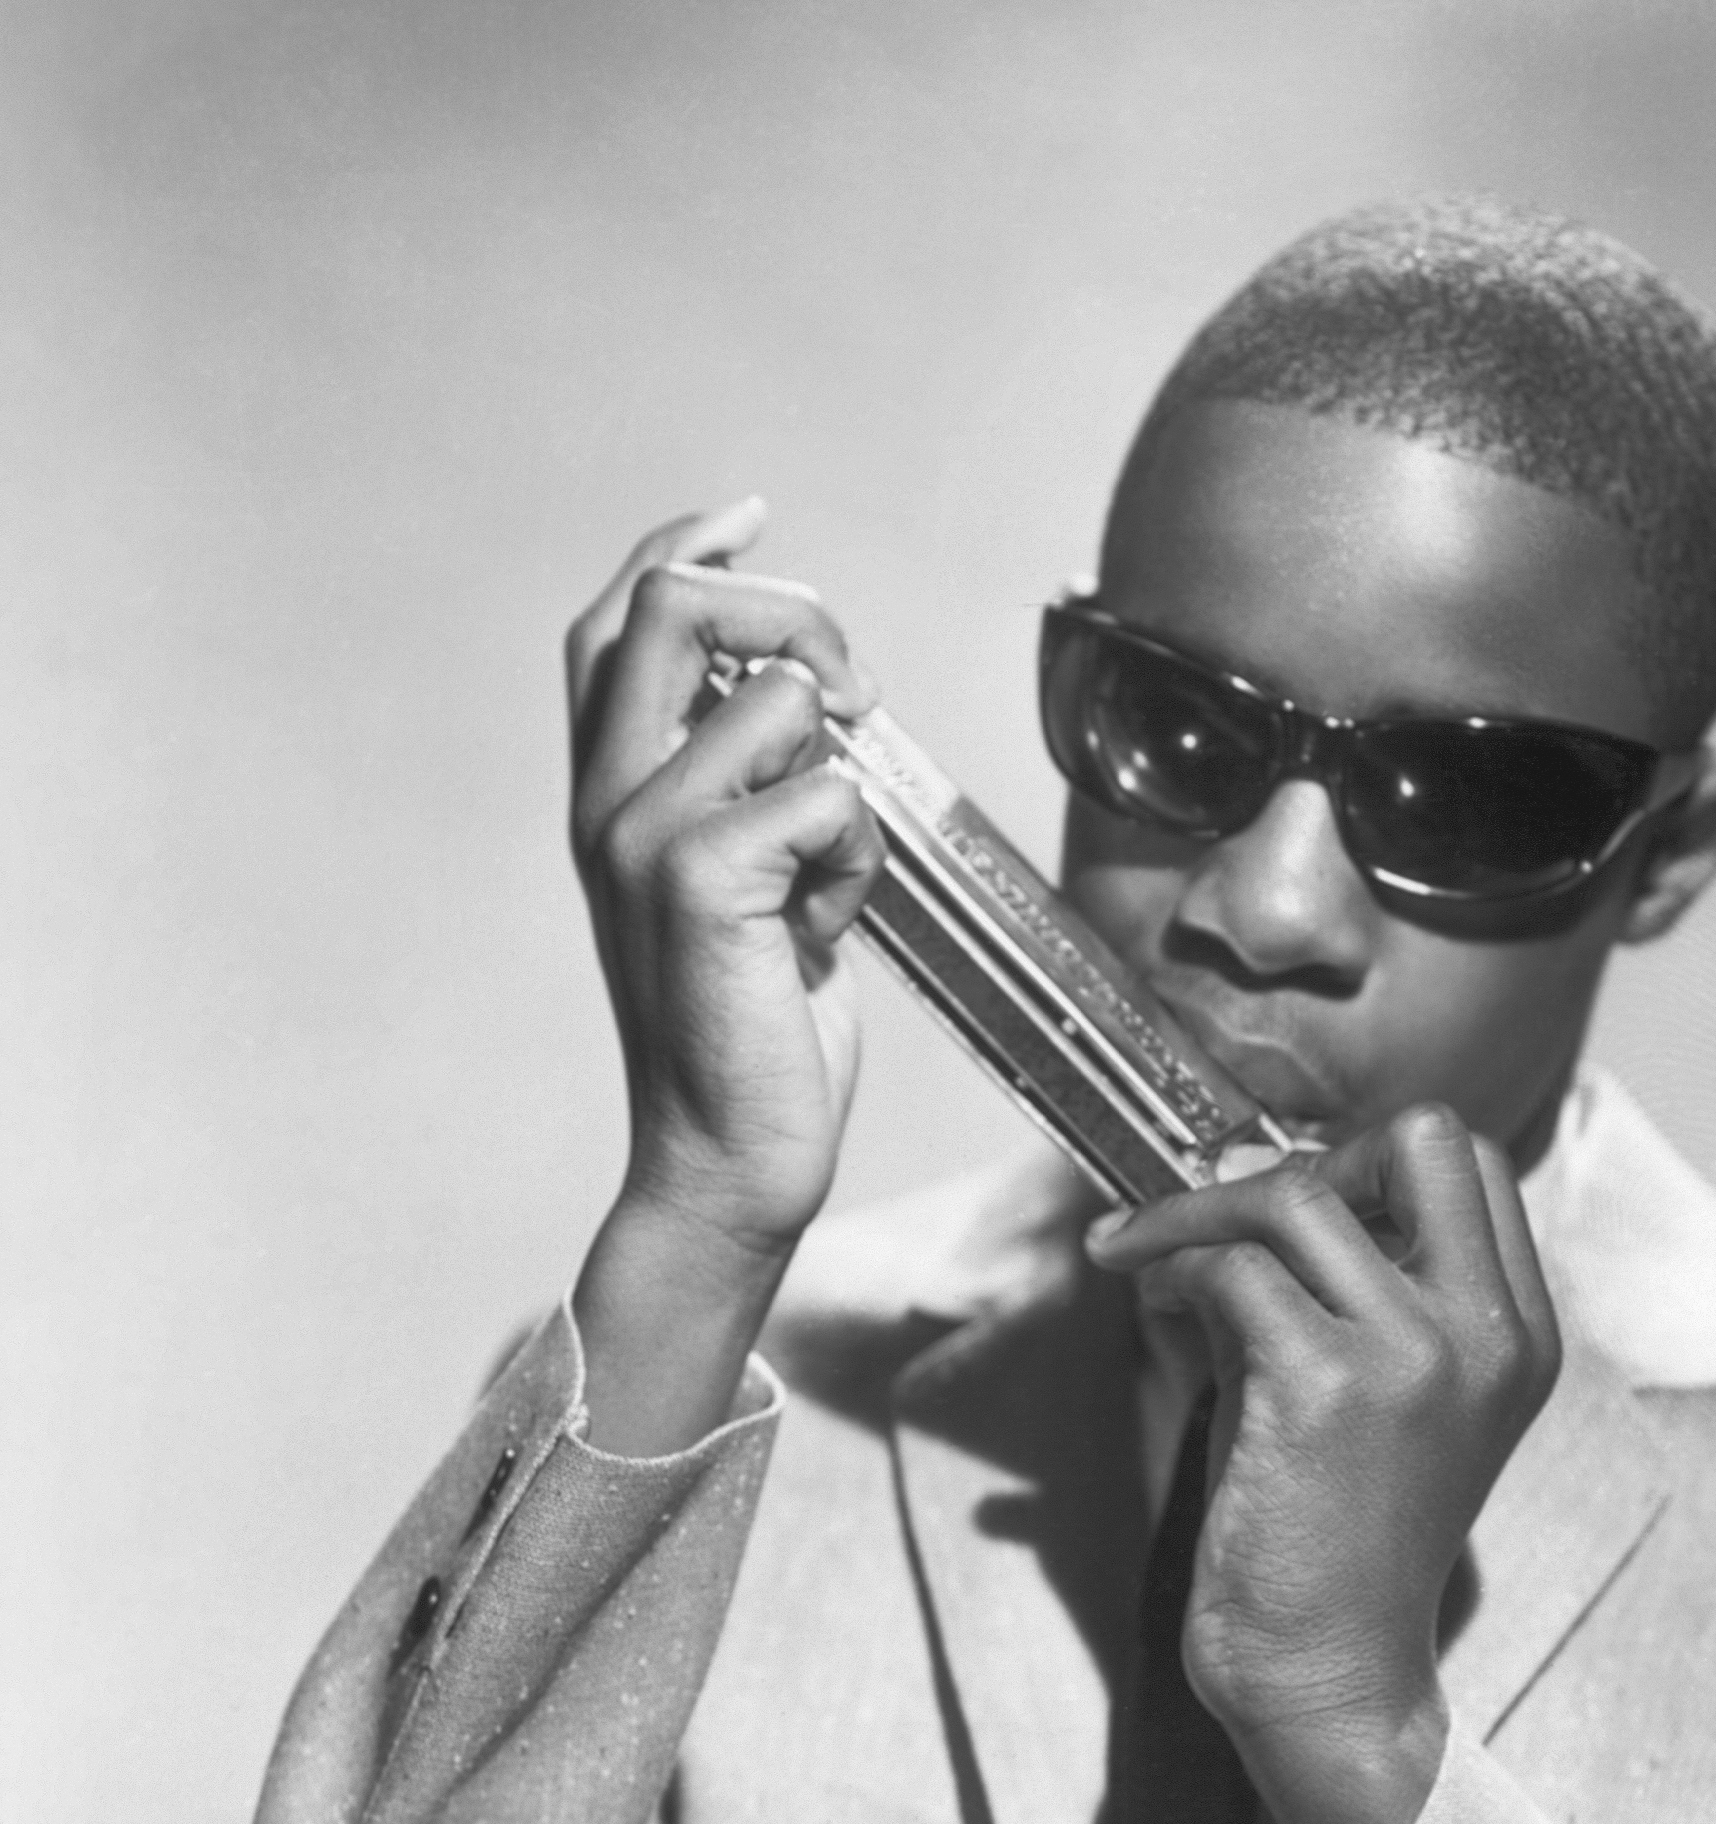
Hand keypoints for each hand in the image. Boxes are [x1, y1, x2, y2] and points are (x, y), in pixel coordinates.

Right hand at [562, 501, 884, 1450]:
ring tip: (823, 879)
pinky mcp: (703, 878)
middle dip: (791, 613)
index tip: (751, 518)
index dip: (687, 550)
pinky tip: (825, 928)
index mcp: (606, 792)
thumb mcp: (748, 887)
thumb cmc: (751, 1033)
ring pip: (780, 702)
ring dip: (842, 779)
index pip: (617, 619)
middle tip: (855, 693)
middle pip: (675, 606)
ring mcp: (642, 835)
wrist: (727, 1161)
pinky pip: (827, 796)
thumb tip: (812, 693)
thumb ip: (749, 791)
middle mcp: (605, 799)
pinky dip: (857, 859)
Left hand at [1088, 1107, 1560, 1823]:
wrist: (1328, 1682)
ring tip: (1151, 1261)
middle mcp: (1489, 1333)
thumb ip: (1342, 1296)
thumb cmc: (1334, 1549)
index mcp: (1521, 1337)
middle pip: (1423, 1136)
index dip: (1366, 1163)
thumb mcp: (1377, 1404)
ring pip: (1298, 1192)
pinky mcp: (1326, 1384)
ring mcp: (1416, 1353)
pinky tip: (1155, 1306)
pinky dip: (1174, 1271)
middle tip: (1232, 1219)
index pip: (1470, 1168)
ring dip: (1202, 1212)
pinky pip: (1231, 1268)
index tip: (1284, 1211)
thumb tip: (1237, 1191)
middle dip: (1313, 1154)